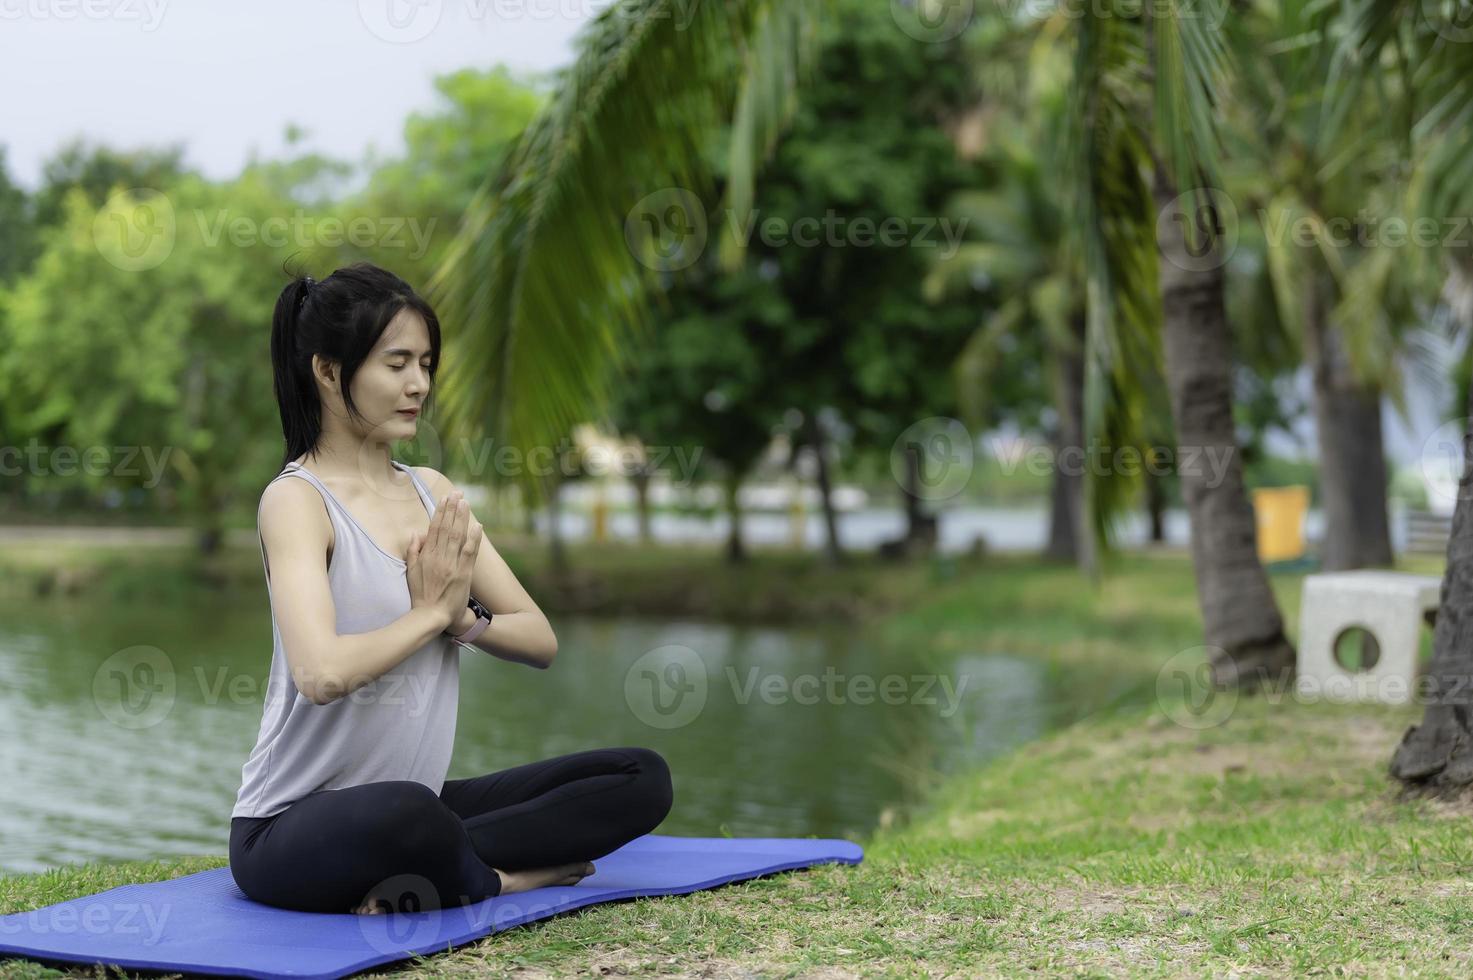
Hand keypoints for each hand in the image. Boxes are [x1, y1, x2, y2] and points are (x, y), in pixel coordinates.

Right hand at [405, 490, 481, 629]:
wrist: (431, 617)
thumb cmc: (421, 596)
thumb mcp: (411, 573)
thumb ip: (413, 552)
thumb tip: (415, 533)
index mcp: (426, 556)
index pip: (434, 529)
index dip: (440, 512)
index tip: (445, 498)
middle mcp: (438, 558)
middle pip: (446, 528)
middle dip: (452, 509)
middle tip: (458, 493)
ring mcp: (451, 565)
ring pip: (456, 536)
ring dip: (461, 518)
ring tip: (465, 502)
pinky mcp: (463, 574)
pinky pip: (469, 553)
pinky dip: (473, 538)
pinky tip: (477, 525)